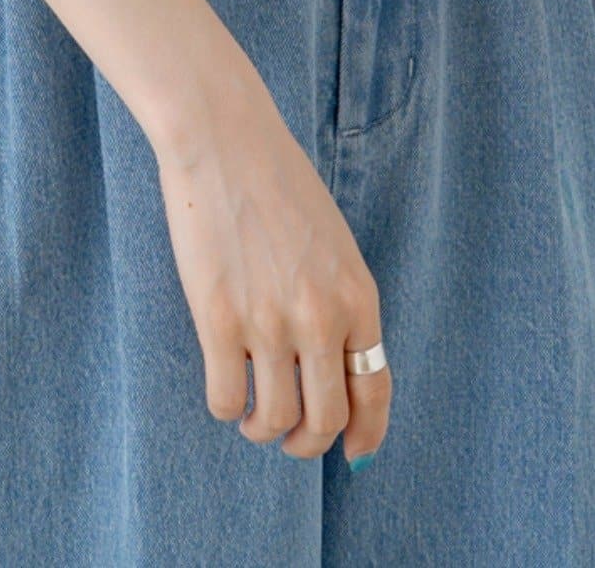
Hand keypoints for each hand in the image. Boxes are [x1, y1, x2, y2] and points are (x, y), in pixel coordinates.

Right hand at [150, 65, 391, 466]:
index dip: (366, 433)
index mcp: (357, 295)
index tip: (355, 454)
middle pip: (326, 419)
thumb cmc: (276, 181)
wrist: (225, 140)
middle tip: (289, 436)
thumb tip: (331, 365)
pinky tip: (224, 389)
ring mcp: (270, 323)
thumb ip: (337, 300)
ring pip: (275, 420)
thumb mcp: (332, 243)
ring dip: (263, 429)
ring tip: (251, 415)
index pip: (374, 389)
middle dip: (308, 443)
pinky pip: (226, 399)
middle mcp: (321, 317)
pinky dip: (226, 407)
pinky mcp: (220, 321)